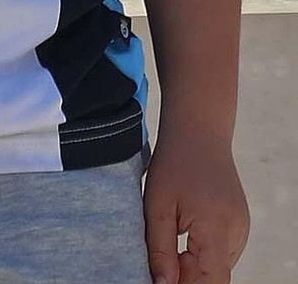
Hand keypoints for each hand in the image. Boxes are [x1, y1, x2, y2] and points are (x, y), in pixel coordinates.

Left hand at [143, 123, 248, 282]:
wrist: (198, 129)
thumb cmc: (174, 163)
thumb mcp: (157, 205)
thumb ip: (161, 251)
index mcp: (217, 227)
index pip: (212, 281)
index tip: (166, 281)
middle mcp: (236, 231)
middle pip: (214, 276)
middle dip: (187, 277)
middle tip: (162, 260)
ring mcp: (242, 228)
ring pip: (218, 267)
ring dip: (195, 267)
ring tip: (173, 236)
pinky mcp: (240, 224)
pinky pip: (222, 252)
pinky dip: (203, 254)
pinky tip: (186, 232)